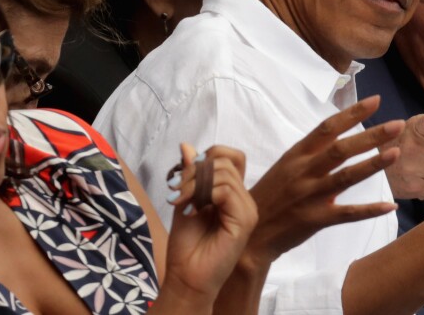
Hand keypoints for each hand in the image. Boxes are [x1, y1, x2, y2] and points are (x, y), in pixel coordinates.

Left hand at [160, 144, 257, 304]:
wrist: (186, 277)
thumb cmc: (186, 245)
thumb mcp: (184, 199)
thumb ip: (189, 174)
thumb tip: (187, 145)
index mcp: (233, 194)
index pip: (231, 156)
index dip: (207, 157)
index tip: (183, 176)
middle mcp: (244, 200)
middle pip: (225, 161)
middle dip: (194, 171)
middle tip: (176, 191)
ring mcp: (247, 210)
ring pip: (224, 174)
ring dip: (194, 184)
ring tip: (180, 202)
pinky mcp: (244, 221)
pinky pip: (226, 191)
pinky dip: (203, 195)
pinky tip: (191, 211)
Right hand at [245, 95, 401, 266]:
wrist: (251, 233)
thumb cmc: (270, 196)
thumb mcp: (285, 166)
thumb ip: (310, 153)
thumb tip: (339, 136)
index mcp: (296, 154)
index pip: (327, 128)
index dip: (352, 113)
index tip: (376, 101)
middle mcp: (303, 171)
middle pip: (341, 149)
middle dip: (371, 135)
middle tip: (397, 124)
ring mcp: (309, 195)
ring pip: (346, 177)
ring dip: (373, 165)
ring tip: (396, 153)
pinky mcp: (315, 219)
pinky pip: (347, 214)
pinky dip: (369, 210)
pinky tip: (390, 206)